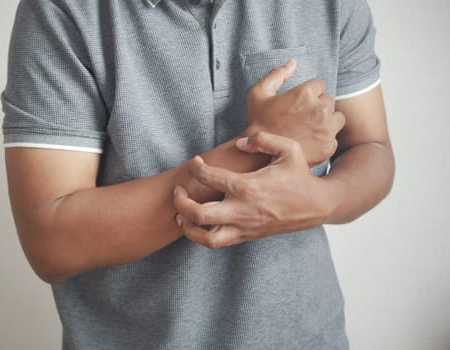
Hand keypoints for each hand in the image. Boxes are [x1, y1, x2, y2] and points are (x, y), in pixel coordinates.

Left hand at [173, 132, 333, 248]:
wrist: (316, 206)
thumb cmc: (300, 175)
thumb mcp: (289, 148)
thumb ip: (262, 140)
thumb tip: (238, 145)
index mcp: (248, 186)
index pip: (210, 177)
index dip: (196, 167)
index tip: (195, 162)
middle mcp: (242, 210)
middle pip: (199, 213)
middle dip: (181, 202)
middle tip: (178, 191)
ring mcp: (244, 227)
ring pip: (206, 237)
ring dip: (187, 227)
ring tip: (180, 214)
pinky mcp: (247, 236)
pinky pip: (217, 243)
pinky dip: (201, 236)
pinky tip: (197, 223)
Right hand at [246, 59, 345, 166]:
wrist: (258, 156)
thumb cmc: (257, 123)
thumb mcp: (258, 93)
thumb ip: (277, 74)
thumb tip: (293, 62)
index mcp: (306, 93)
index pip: (320, 84)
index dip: (309, 93)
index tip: (298, 104)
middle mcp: (320, 109)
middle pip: (329, 100)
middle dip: (318, 106)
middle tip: (301, 118)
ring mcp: (326, 128)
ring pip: (336, 118)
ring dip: (327, 121)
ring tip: (309, 129)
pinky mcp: (329, 145)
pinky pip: (335, 136)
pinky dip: (325, 138)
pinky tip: (310, 141)